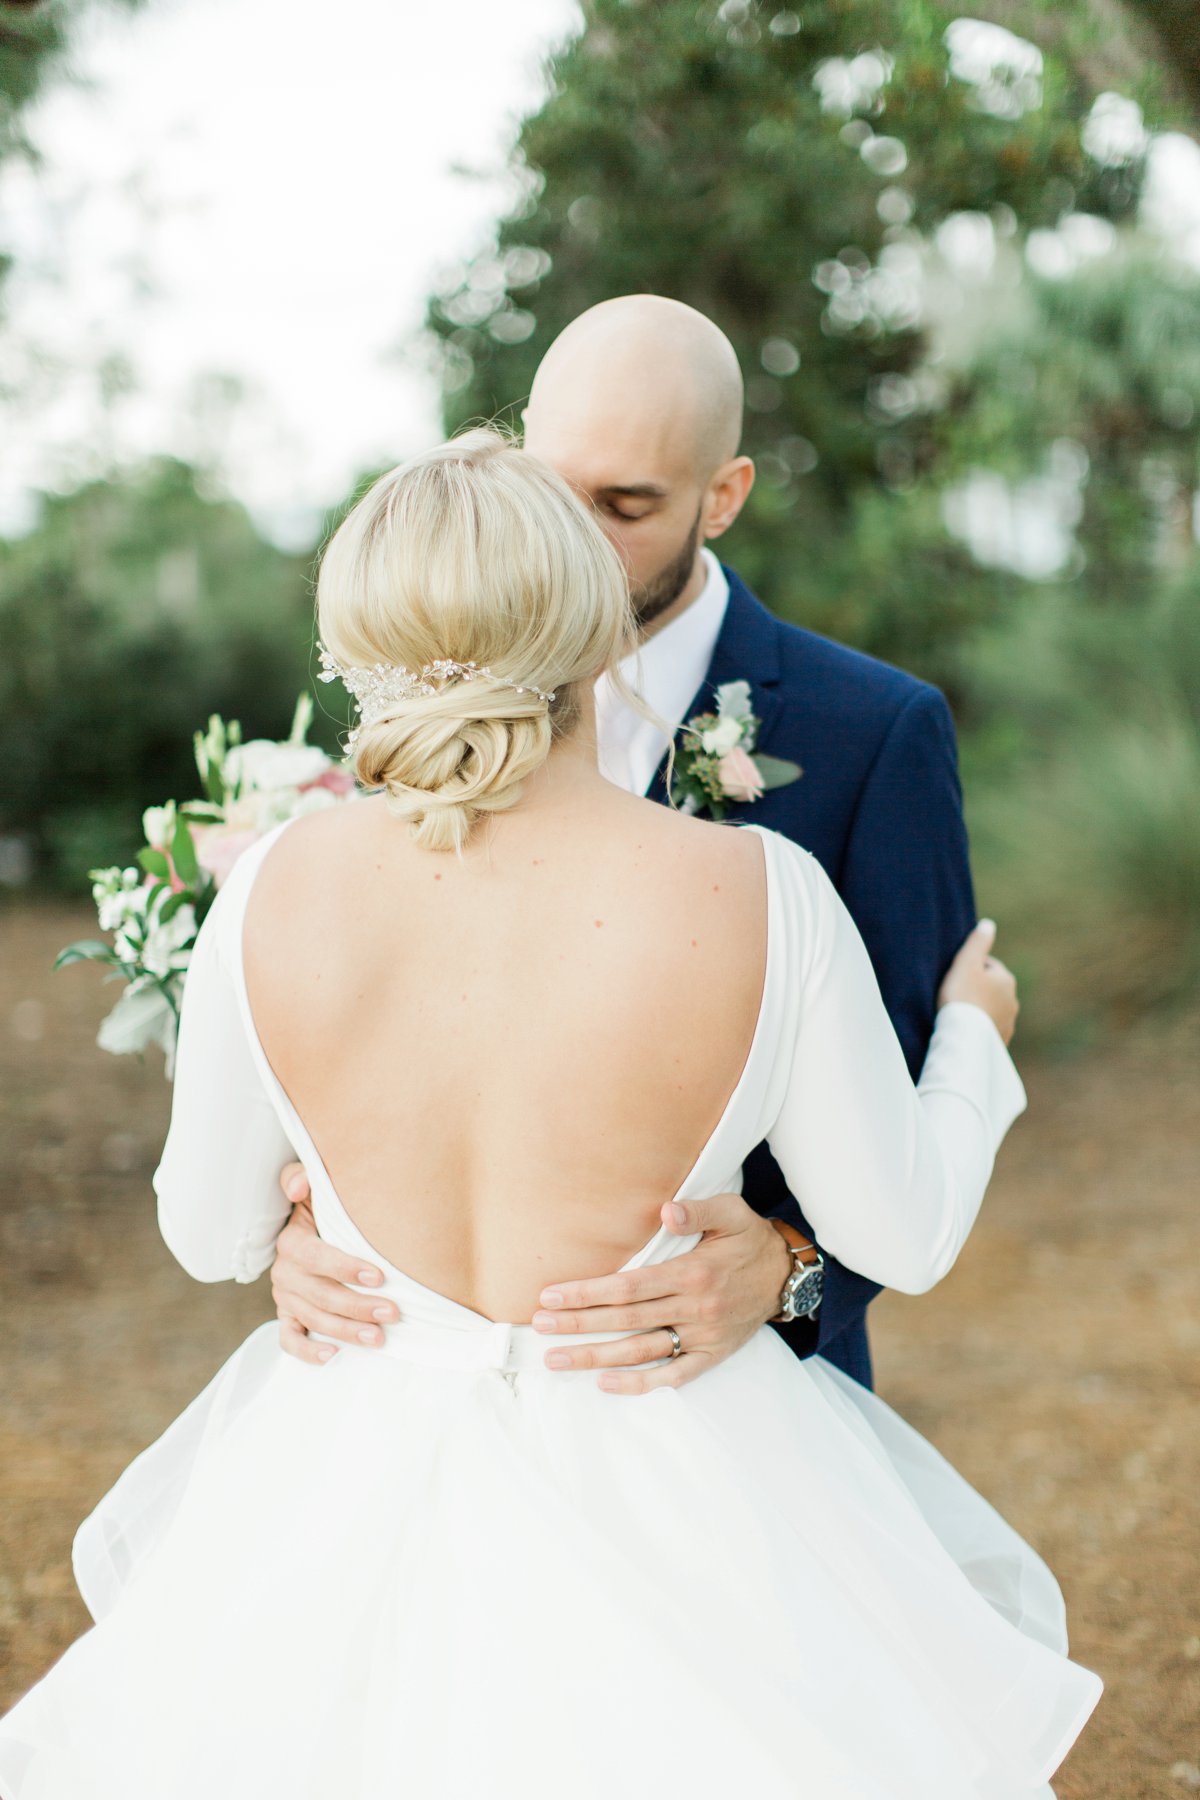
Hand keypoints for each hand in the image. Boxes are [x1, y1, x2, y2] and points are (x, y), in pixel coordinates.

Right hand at [270, 1162, 396, 1364]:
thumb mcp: (315, 1188)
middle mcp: (285, 1272)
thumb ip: (302, 1177)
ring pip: (314, 1320)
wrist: (310, 1227)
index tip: (379, 1275)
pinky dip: (307, 1351)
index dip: (345, 1268)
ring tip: (379, 1338)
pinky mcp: (288, 1315)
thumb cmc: (323, 1207)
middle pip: (321, 1295)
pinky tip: (332, 1356)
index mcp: (292, 1242)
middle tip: (393, 1312)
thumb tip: (300, 1184)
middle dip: (358, 1306)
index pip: (316, 1258)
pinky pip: (289, 1339)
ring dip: (346, 1331)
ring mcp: (286, 1297)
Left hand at [532, 1194, 792, 1395]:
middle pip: (626, 1320)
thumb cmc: (750, 1239)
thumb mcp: (731, 1212)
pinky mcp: (711, 1356)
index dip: (588, 1293)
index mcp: (693, 1273)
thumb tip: (666, 1211)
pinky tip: (606, 1384)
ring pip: (641, 1352)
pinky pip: (673, 1376)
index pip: (630, 1286)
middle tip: (539, 1328)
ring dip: (596, 1357)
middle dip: (579, 1324)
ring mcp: (703, 1337)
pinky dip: (639, 1384)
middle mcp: (695, 1309)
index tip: (552, 1296)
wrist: (788, 1277)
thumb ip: (697, 1209)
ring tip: (557, 1359)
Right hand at [938, 919, 1018, 1044]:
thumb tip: (988, 925)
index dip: (970, 968)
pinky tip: (966, 1029)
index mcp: (1006, 979)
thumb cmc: (962, 997)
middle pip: (992, 988)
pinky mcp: (1000, 1041)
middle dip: (978, 989)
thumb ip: (977, 943)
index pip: (988, 966)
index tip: (955, 975)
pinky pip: (989, 1029)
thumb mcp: (966, 963)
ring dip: (980, 1008)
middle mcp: (1012, 1001)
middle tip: (955, 994)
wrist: (964, 1038)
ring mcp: (1008, 1023)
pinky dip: (980, 1027)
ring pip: (992, 1009)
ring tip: (960, 1013)